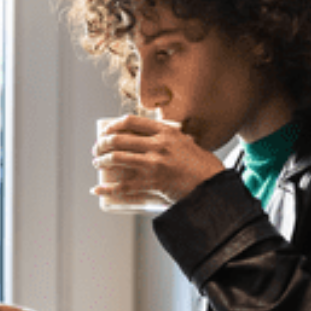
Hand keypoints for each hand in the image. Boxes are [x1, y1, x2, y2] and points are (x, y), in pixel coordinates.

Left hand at [94, 115, 224, 205]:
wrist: (213, 187)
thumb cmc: (203, 166)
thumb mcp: (187, 143)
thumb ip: (172, 139)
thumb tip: (155, 138)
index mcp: (166, 132)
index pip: (131, 121)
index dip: (113, 125)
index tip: (106, 131)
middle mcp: (158, 145)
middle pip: (119, 139)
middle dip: (102, 144)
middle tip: (98, 149)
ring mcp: (154, 164)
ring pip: (117, 159)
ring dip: (102, 161)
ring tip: (98, 163)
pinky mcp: (153, 184)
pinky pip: (123, 186)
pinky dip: (107, 189)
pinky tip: (97, 189)